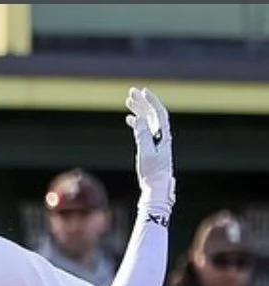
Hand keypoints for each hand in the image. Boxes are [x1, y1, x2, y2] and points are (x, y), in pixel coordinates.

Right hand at [125, 87, 173, 211]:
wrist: (156, 187)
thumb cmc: (152, 172)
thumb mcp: (146, 152)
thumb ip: (143, 134)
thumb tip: (139, 118)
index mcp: (163, 135)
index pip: (158, 113)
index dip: (151, 101)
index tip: (142, 92)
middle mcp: (161, 136)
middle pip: (152, 114)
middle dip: (142, 102)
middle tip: (131, 92)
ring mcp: (156, 141)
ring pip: (147, 120)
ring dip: (139, 110)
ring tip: (128, 102)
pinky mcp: (151, 147)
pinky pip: (144, 130)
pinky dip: (137, 123)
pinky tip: (130, 119)